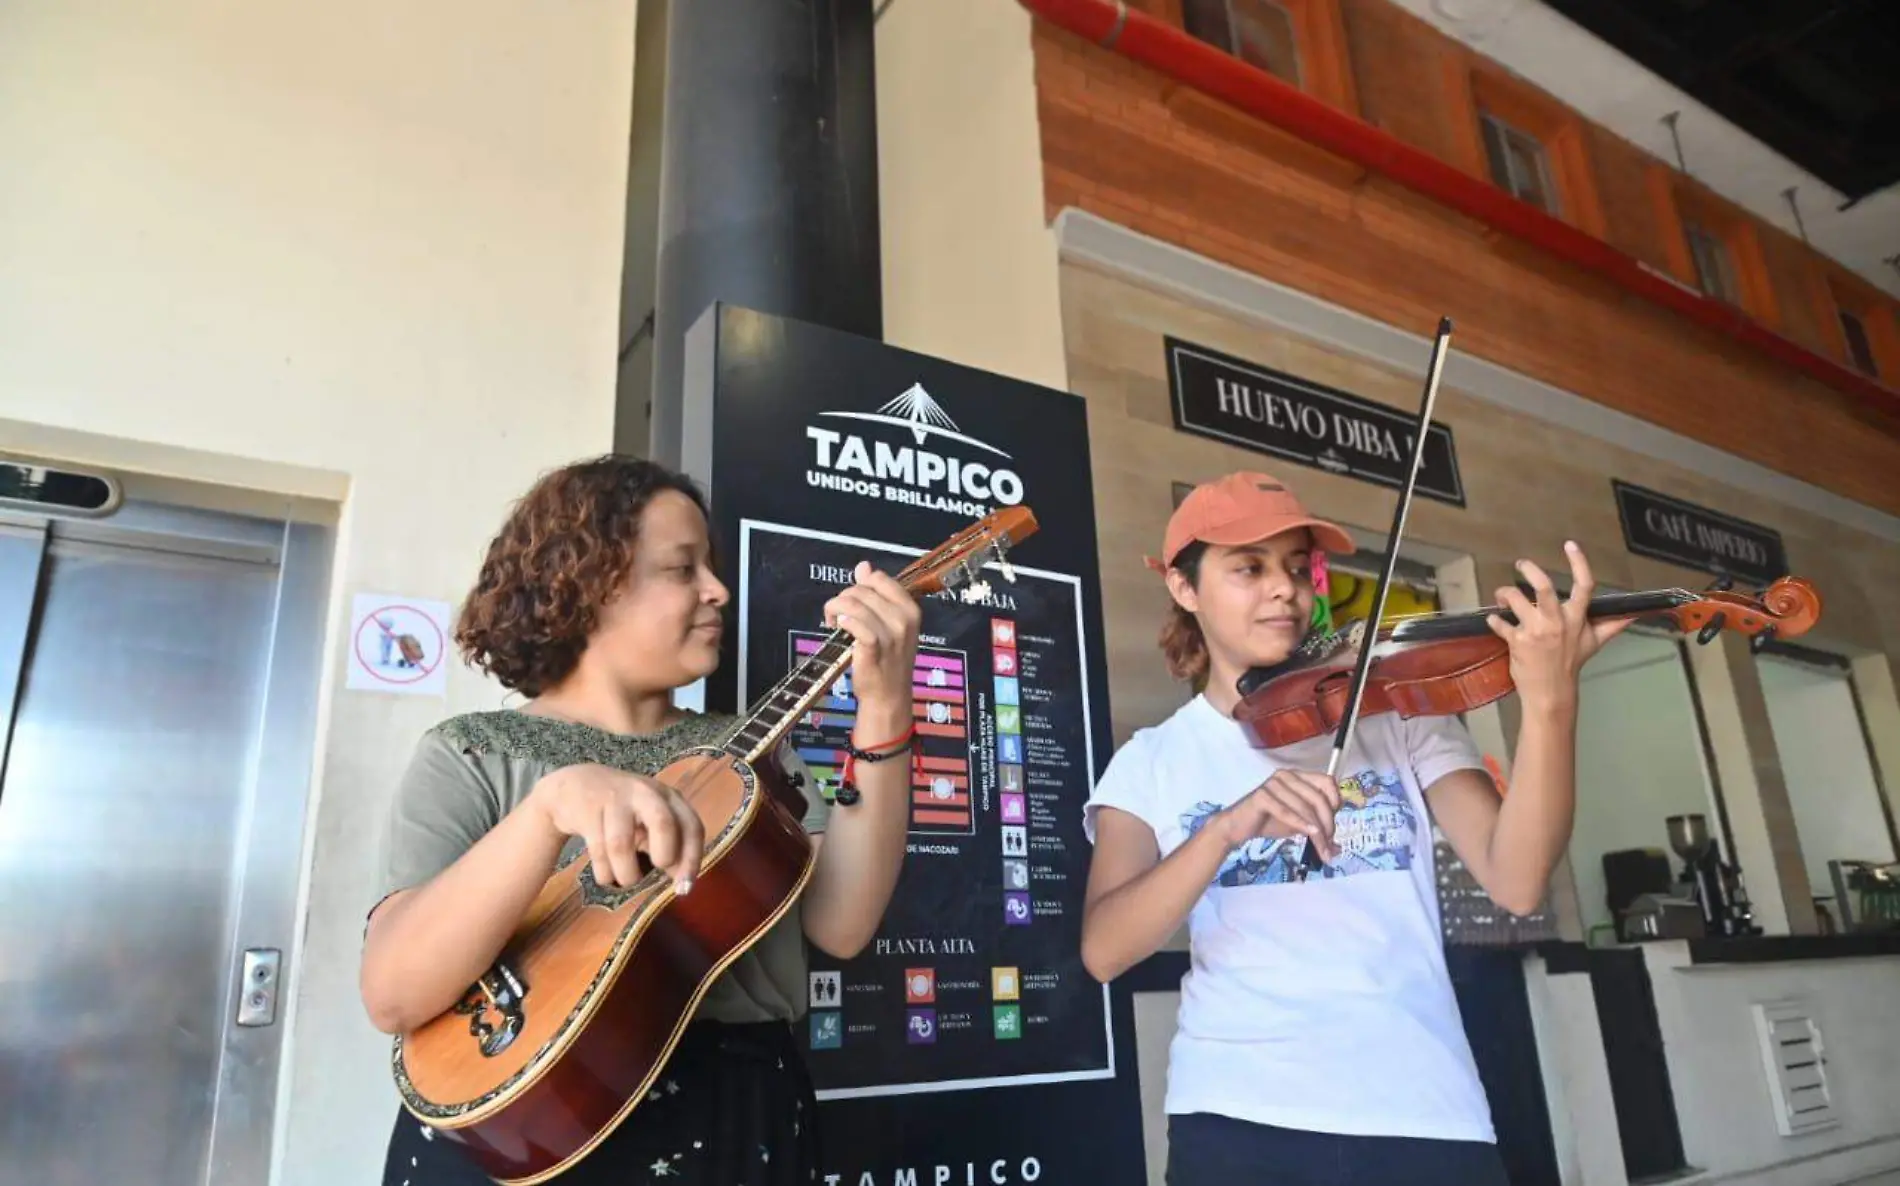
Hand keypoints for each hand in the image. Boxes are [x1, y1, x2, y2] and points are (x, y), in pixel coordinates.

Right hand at [527, 763, 705, 891]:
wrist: (576, 785)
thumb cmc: (623, 812)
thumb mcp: (651, 823)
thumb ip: (670, 847)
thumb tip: (681, 881)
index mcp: (669, 798)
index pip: (691, 826)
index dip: (692, 860)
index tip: (684, 888)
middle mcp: (646, 793)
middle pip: (663, 824)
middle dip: (663, 856)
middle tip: (654, 868)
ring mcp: (615, 798)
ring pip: (621, 845)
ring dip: (626, 874)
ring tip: (626, 879)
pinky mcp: (588, 809)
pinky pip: (598, 850)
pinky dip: (604, 872)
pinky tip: (606, 873)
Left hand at [824, 561, 921, 723]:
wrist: (888, 696)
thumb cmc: (888, 661)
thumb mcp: (889, 624)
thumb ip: (877, 594)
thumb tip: (863, 566)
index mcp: (910, 609)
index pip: (879, 579)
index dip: (861, 586)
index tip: (854, 602)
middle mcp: (904, 618)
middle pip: (862, 589)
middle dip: (843, 599)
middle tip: (839, 616)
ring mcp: (890, 633)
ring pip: (853, 602)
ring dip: (835, 609)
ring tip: (834, 622)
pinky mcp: (874, 645)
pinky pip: (852, 621)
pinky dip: (841, 621)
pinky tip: (838, 629)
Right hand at [1216, 769, 1342, 861]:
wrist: (1238, 827)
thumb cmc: (1268, 821)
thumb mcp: (1299, 822)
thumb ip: (1317, 826)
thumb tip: (1337, 847)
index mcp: (1298, 776)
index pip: (1327, 782)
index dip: (1336, 802)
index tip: (1335, 824)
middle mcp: (1287, 775)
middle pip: (1318, 797)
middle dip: (1328, 823)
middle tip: (1329, 844)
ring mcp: (1273, 783)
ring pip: (1305, 807)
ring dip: (1317, 831)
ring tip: (1321, 849)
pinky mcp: (1262, 796)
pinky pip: (1286, 811)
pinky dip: (1300, 824)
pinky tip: (1309, 834)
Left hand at [1487, 541, 1631, 713]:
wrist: (1552, 692)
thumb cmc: (1572, 664)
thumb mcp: (1596, 642)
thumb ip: (1613, 624)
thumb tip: (1635, 613)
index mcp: (1577, 618)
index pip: (1583, 585)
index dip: (1578, 562)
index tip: (1570, 545)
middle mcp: (1557, 622)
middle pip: (1542, 587)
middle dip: (1529, 569)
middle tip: (1520, 564)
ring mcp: (1536, 631)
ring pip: (1515, 599)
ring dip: (1504, 593)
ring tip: (1502, 596)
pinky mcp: (1517, 642)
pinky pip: (1499, 623)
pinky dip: (1494, 620)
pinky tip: (1494, 621)